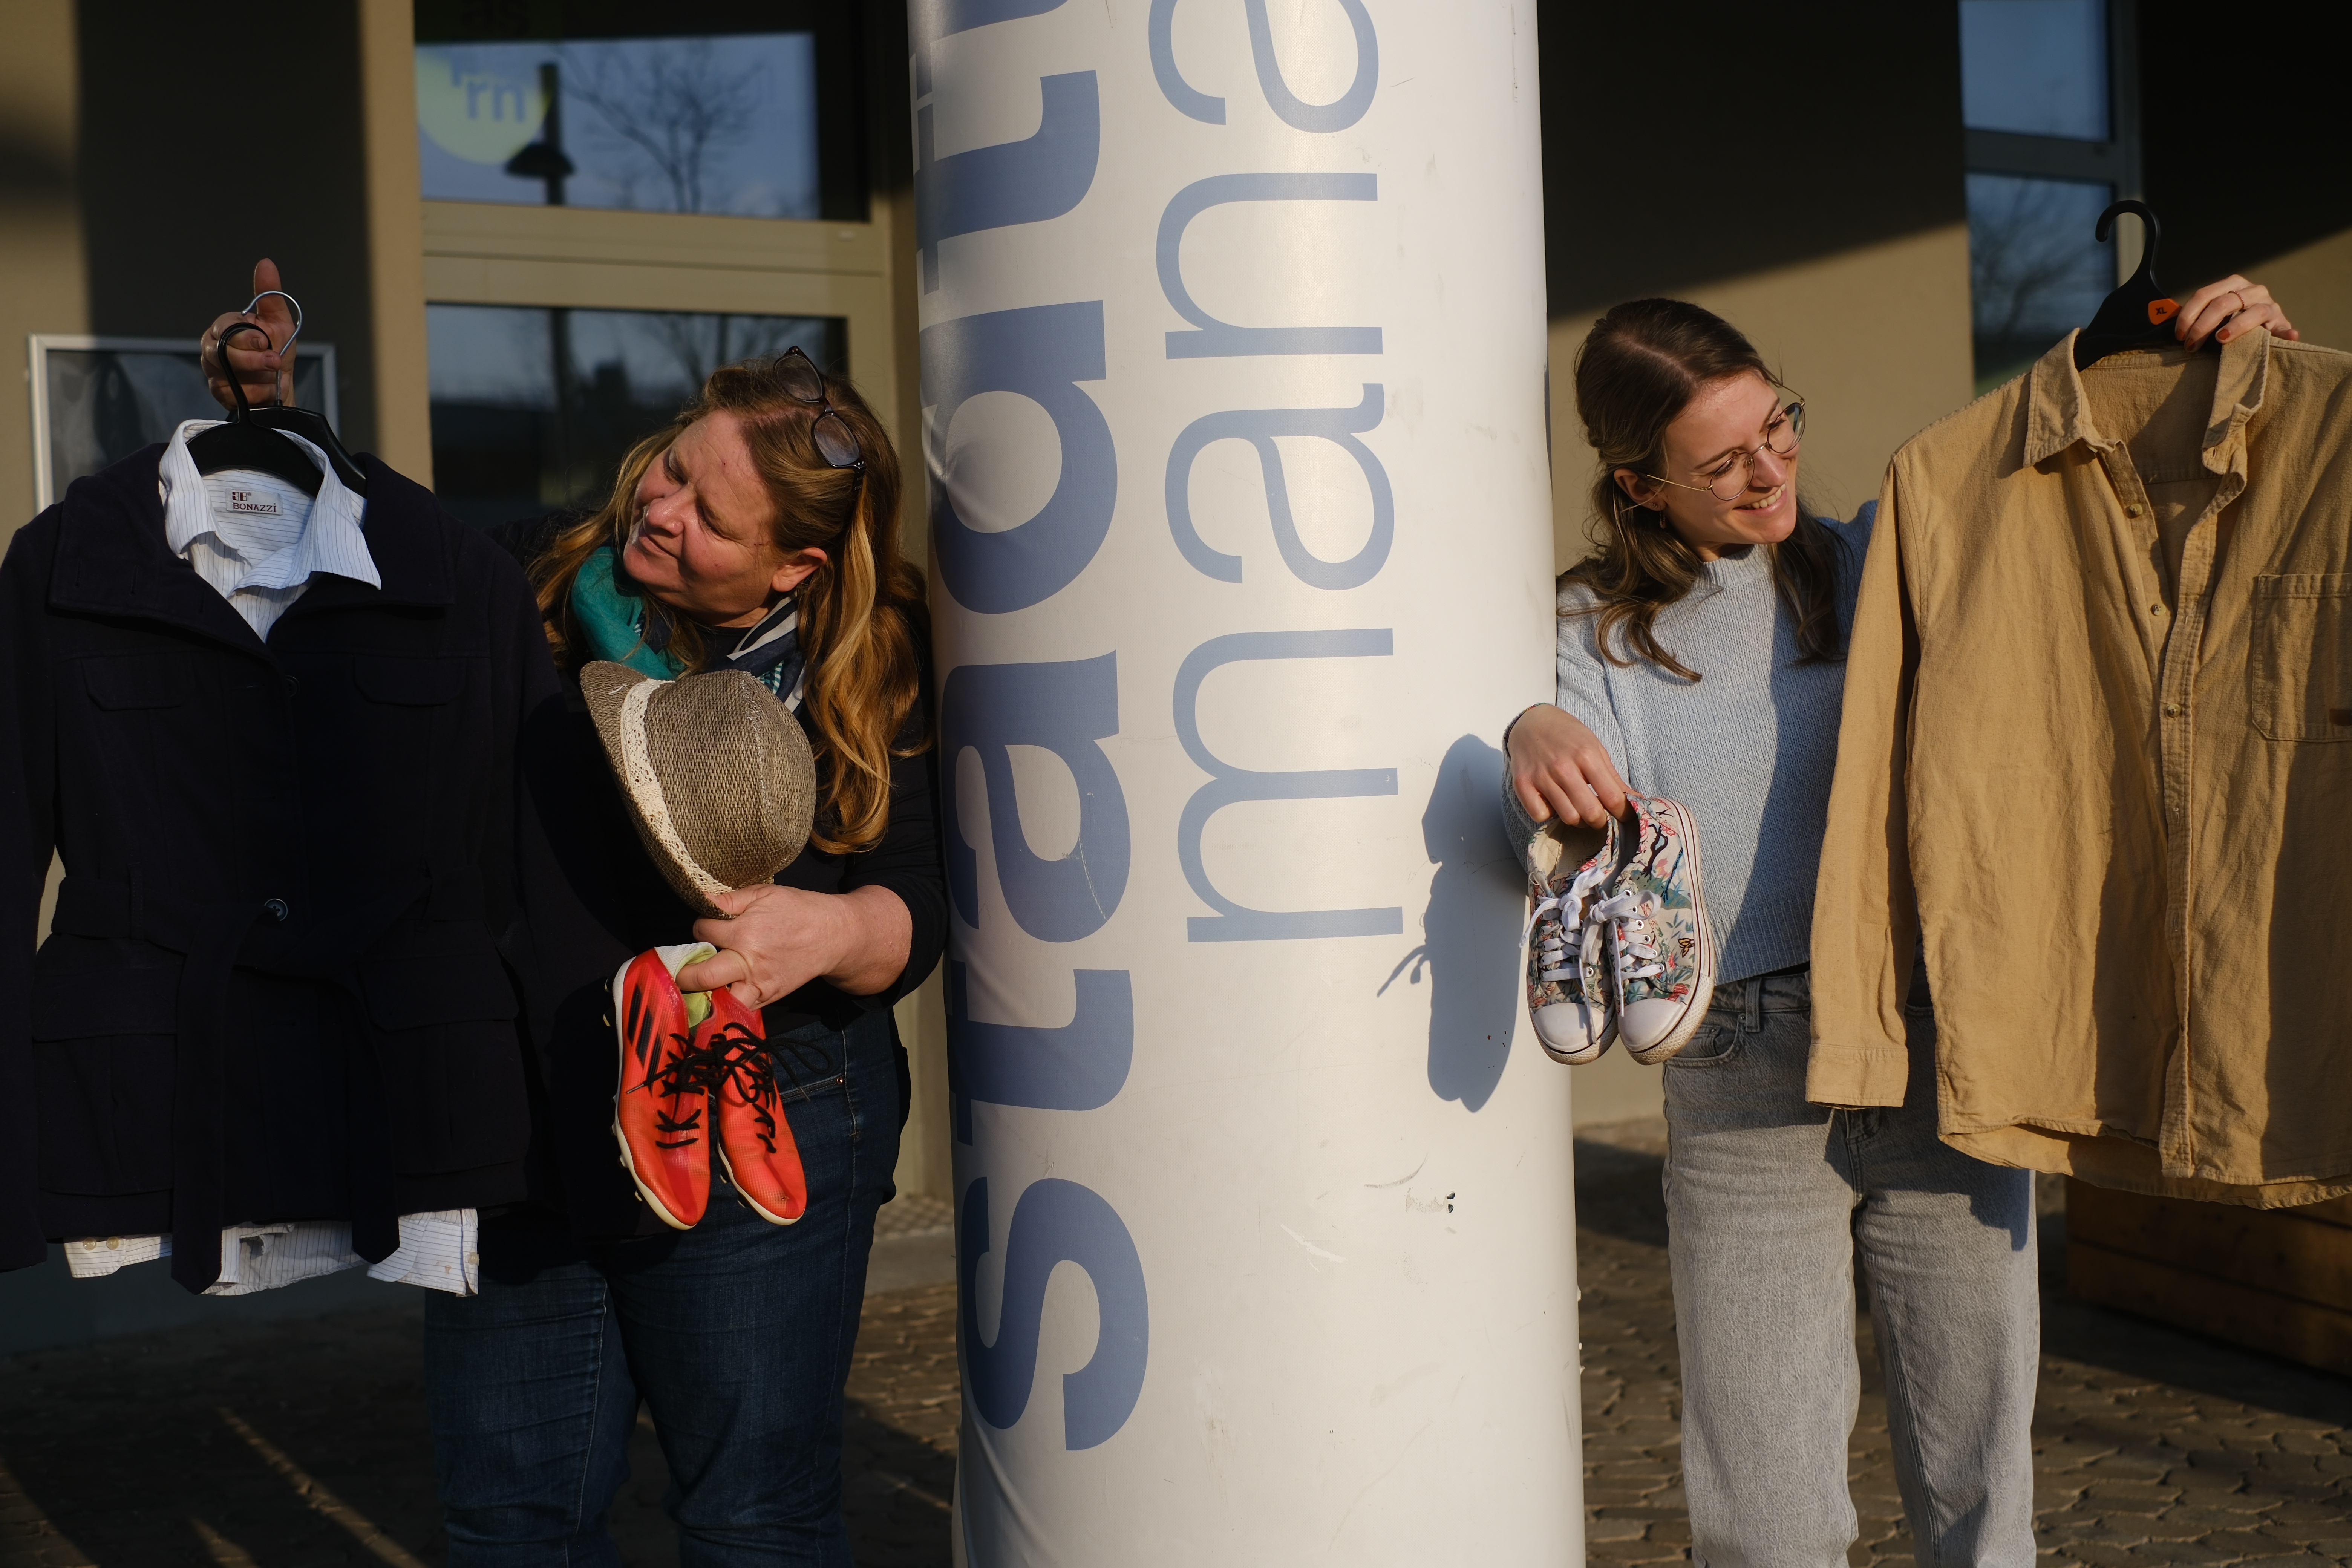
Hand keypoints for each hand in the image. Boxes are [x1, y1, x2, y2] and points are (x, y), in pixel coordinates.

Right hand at [199, 258, 295, 410]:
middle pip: (221, 353)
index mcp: (225, 328)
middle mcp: (213, 348)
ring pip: (226, 375)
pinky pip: (233, 394)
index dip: (247, 337)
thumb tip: (266, 263)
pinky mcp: (218, 392)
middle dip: (253, 360)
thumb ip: (270, 295)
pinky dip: (256, 393)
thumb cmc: (277, 350)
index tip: (266, 343)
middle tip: (274, 362)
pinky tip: (265, 390)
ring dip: (258, 377)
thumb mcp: (279, 322)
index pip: (225, 328)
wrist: (281, 386)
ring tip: (272, 376)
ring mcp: (213, 371)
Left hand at [674, 883, 912, 1008]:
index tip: (704, 927)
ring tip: (699, 985)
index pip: (702, 931)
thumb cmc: (799, 910)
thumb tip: (701, 900)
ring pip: (718, 1001)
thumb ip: (730, 899)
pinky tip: (721, 993)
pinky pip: (739, 1008)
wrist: (834, 935)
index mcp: (745, 931)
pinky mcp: (769, 997)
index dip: (698, 927)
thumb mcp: (765, 893)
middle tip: (681, 967)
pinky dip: (726, 1004)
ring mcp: (758, 984)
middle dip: (684, 972)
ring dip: (703, 994)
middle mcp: (748, 962)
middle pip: (700, 976)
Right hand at [1508, 704, 1627, 828]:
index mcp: (1586, 756)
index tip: (1623, 815)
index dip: (1623, 812)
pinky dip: (1548, 814)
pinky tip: (1552, 803)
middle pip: (1590, 813)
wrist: (1530, 722)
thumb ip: (1613, 777)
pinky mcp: (1522, 784)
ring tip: (1578, 809)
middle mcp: (1563, 767)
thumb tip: (1637, 800)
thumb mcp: (1595, 748)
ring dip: (1577, 820)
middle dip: (1600, 821)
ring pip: (1568, 817)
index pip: (1613, 798)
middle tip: (1599, 816)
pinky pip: (1540, 815)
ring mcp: (1541, 776)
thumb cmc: (1567, 736)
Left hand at [2174, 275, 2297, 351]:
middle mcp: (2251, 290)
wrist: (2263, 328)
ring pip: (2251, 313)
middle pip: (2222, 303)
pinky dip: (2286, 333)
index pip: (2204, 294)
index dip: (2188, 315)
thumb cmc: (2230, 322)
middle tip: (2191, 347)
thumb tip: (2167, 323)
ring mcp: (2269, 305)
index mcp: (2232, 284)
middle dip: (2203, 326)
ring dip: (2235, 327)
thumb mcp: (2214, 314)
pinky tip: (2288, 337)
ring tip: (2221, 339)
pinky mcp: (2281, 321)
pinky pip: (2283, 327)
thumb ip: (2198, 315)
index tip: (2179, 336)